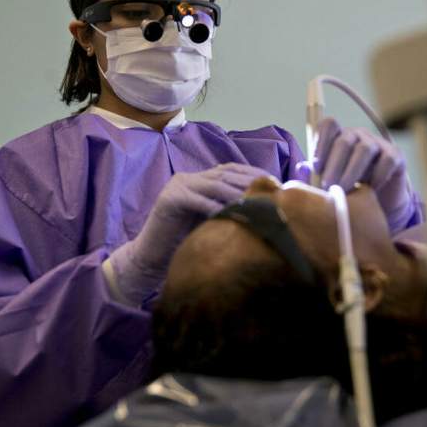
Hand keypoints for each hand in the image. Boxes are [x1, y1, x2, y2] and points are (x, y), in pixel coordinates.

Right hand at [109, 163, 267, 302]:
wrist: (151, 256)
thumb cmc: (183, 242)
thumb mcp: (210, 220)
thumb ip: (228, 209)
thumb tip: (263, 209)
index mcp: (199, 180)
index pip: (231, 169)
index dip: (253, 173)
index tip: (275, 181)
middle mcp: (189, 178)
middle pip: (226, 173)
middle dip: (251, 180)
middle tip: (273, 189)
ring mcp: (178, 186)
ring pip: (214, 185)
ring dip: (239, 192)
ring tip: (259, 201)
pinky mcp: (169, 199)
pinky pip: (197, 200)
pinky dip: (216, 207)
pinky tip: (233, 214)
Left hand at [314, 117, 418, 231]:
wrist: (379, 202)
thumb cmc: (350, 188)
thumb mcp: (330, 182)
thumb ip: (314, 175)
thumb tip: (301, 168)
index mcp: (338, 138)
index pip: (328, 125)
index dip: (320, 141)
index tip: (316, 165)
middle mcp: (358, 136)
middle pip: (344, 140)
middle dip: (334, 164)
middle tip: (327, 186)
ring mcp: (378, 144)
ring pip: (365, 149)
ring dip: (352, 171)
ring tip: (344, 190)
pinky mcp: (395, 156)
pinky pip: (387, 161)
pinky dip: (378, 175)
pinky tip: (370, 189)